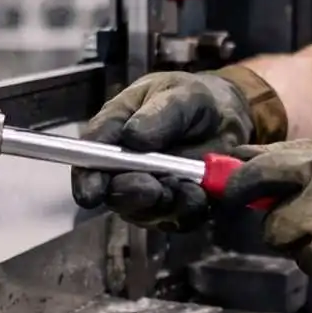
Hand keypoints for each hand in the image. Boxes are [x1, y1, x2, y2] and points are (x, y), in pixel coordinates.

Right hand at [71, 66, 285, 230]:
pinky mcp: (179, 210)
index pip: (88, 163)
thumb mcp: (179, 93)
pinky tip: (203, 192)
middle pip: (116, 195)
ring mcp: (152, 194)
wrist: (225, 116)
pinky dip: (192, 209)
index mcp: (113, 137)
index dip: (86, 181)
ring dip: (166, 204)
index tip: (92, 191)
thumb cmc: (190, 100)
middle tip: (152, 186)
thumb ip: (159, 113)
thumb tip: (133, 136)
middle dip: (132, 194)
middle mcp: (125, 171)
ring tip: (187, 187)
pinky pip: (181, 219)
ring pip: (148, 212)